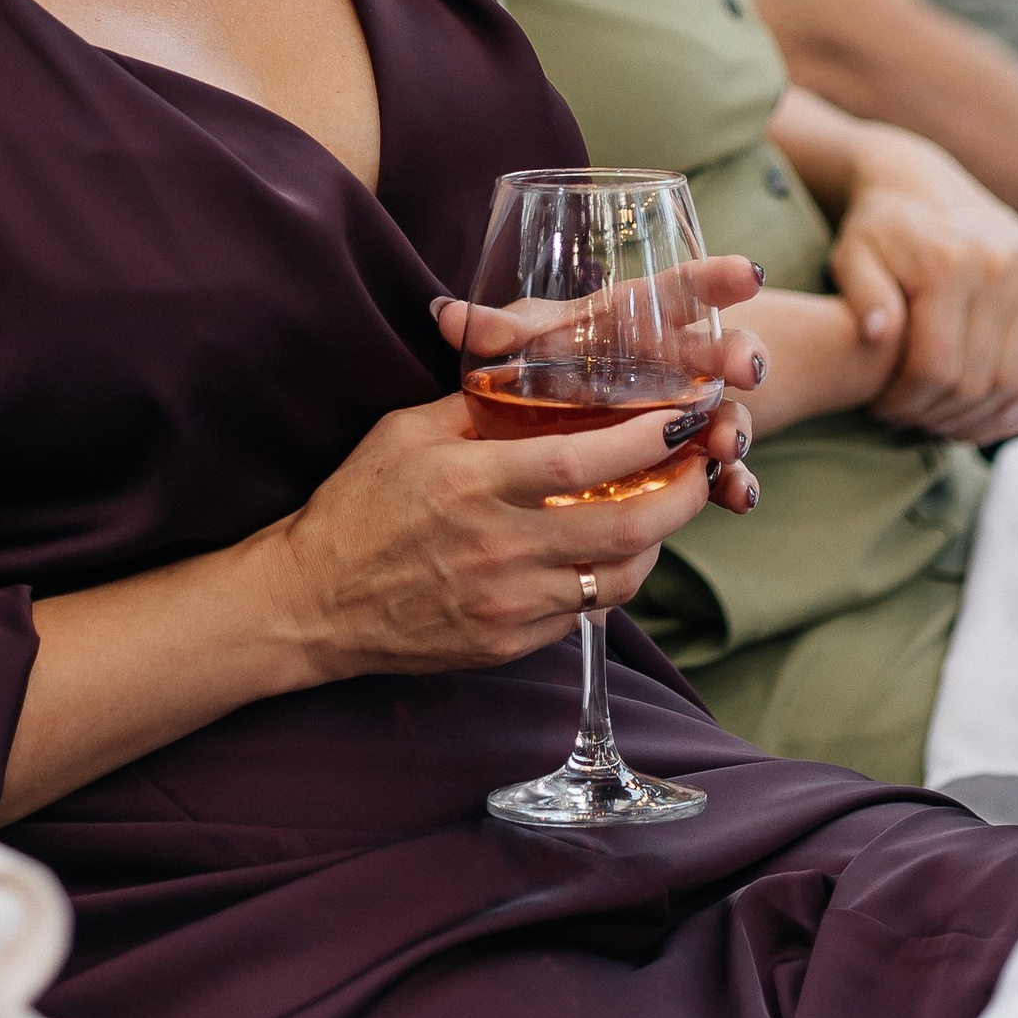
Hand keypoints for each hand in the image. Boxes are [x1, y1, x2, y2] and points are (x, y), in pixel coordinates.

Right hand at [276, 308, 759, 681]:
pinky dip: (610, 579)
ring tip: (665, 504)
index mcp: (474, 485)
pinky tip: (611, 550)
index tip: (685, 416)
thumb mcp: (406, 433)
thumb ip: (476, 406)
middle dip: (683, 493)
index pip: (584, 460)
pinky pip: (585, 612)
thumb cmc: (356, 507)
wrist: (312, 603)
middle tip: (704, 463)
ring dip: (656, 540)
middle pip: (626, 526)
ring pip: (619, 577)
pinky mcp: (509, 644)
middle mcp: (501, 549)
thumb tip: (536, 373)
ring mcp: (509, 605)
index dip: (647, 439)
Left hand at [831, 152, 1017, 441]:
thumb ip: (863, 297)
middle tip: (914, 423)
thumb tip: (879, 333)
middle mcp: (1000, 265)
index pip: (937, 366)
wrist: (918, 180)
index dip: (908, 402)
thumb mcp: (851, 257)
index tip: (884, 410)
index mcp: (948, 265)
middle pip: (981, 379)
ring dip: (988, 413)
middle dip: (943, 414)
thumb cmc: (878, 229)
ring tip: (950, 419)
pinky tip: (995, 404)